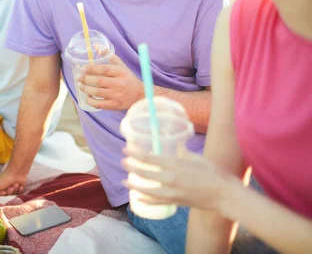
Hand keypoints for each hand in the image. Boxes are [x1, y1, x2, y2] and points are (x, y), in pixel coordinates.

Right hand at [0, 168, 26, 196]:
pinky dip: (18, 190)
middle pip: (4, 197)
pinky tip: (19, 185)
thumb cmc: (4, 178)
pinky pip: (17, 194)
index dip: (1, 196)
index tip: (3, 192)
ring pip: (11, 196)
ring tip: (15, 184)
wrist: (17, 172)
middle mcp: (1, 189)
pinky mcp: (16, 190)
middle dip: (8, 192)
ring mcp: (9, 190)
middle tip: (10, 187)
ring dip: (14, 190)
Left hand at [78, 55, 142, 110]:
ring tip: (80, 86)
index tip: (83, 69)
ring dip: (85, 89)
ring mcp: (117, 95)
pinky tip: (87, 97)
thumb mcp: (122, 67)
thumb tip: (99, 48)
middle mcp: (119, 84)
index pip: (104, 69)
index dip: (91, 68)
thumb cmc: (128, 79)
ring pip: (97, 92)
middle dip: (85, 79)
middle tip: (78, 77)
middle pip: (99, 81)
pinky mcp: (114, 105)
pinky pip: (99, 104)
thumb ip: (111, 57)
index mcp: (121, 72)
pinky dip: (91, 101)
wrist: (140, 96)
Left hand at [121, 148, 238, 211]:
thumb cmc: (214, 174)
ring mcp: (173, 192)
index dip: (135, 153)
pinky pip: (157, 202)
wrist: (225, 195)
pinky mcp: (176, 202)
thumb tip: (176, 146)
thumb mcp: (197, 158)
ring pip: (148, 189)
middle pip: (145, 173)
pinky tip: (138, 198)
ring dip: (134, 185)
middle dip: (132, 167)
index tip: (125, 149)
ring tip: (124, 181)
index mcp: (176, 165)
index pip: (150, 158)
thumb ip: (184, 153)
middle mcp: (171, 179)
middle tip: (122, 162)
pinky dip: (146, 200)